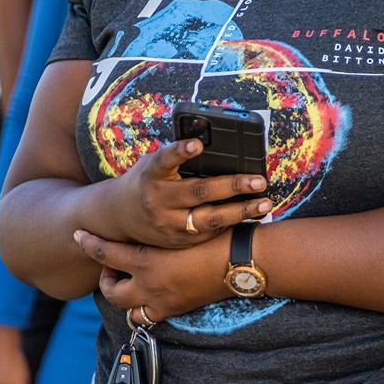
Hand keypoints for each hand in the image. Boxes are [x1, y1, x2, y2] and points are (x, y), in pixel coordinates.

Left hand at [75, 229, 232, 322]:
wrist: (241, 261)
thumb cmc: (216, 235)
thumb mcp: (180, 226)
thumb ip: (158, 225)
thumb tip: (145, 213)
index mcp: (147, 261)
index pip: (106, 254)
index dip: (89, 244)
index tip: (78, 236)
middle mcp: (149, 286)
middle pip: (111, 291)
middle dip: (106, 281)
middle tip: (112, 268)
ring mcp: (162, 302)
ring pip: (129, 311)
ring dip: (125, 299)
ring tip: (130, 285)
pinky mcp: (177, 310)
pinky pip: (151, 318)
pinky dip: (146, 309)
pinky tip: (152, 295)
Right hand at [104, 139, 272, 248]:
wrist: (118, 218)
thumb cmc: (145, 182)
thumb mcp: (152, 165)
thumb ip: (176, 158)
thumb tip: (210, 142)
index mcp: (151, 175)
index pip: (165, 160)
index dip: (180, 151)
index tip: (198, 143)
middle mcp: (158, 200)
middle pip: (198, 192)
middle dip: (232, 185)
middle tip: (259, 180)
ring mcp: (168, 225)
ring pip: (208, 219)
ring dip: (240, 211)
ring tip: (265, 204)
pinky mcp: (176, 242)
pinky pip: (208, 234)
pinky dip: (231, 224)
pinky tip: (250, 215)